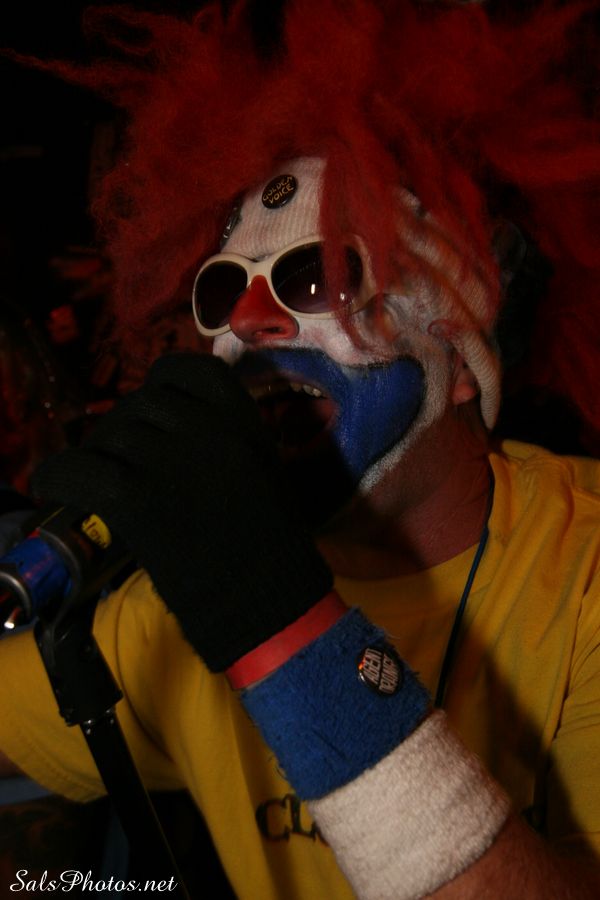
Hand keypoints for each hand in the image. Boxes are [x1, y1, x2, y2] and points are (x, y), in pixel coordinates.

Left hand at [32, 353, 331, 670]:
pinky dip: (60, 476)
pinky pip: (81, 469)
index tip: (154, 411)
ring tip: (94, 483)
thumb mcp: (265, 473)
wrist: (272, 603)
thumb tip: (175, 435)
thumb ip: (228, 442)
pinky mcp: (138, 496)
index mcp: (243, 421)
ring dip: (98, 457)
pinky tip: (51, 488)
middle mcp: (207, 428)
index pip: (186, 371)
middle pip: (140, 406)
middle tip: (120, 463)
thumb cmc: (275, 549)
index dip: (161, 387)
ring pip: (111, 437)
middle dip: (125, 430)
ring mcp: (170, 459)